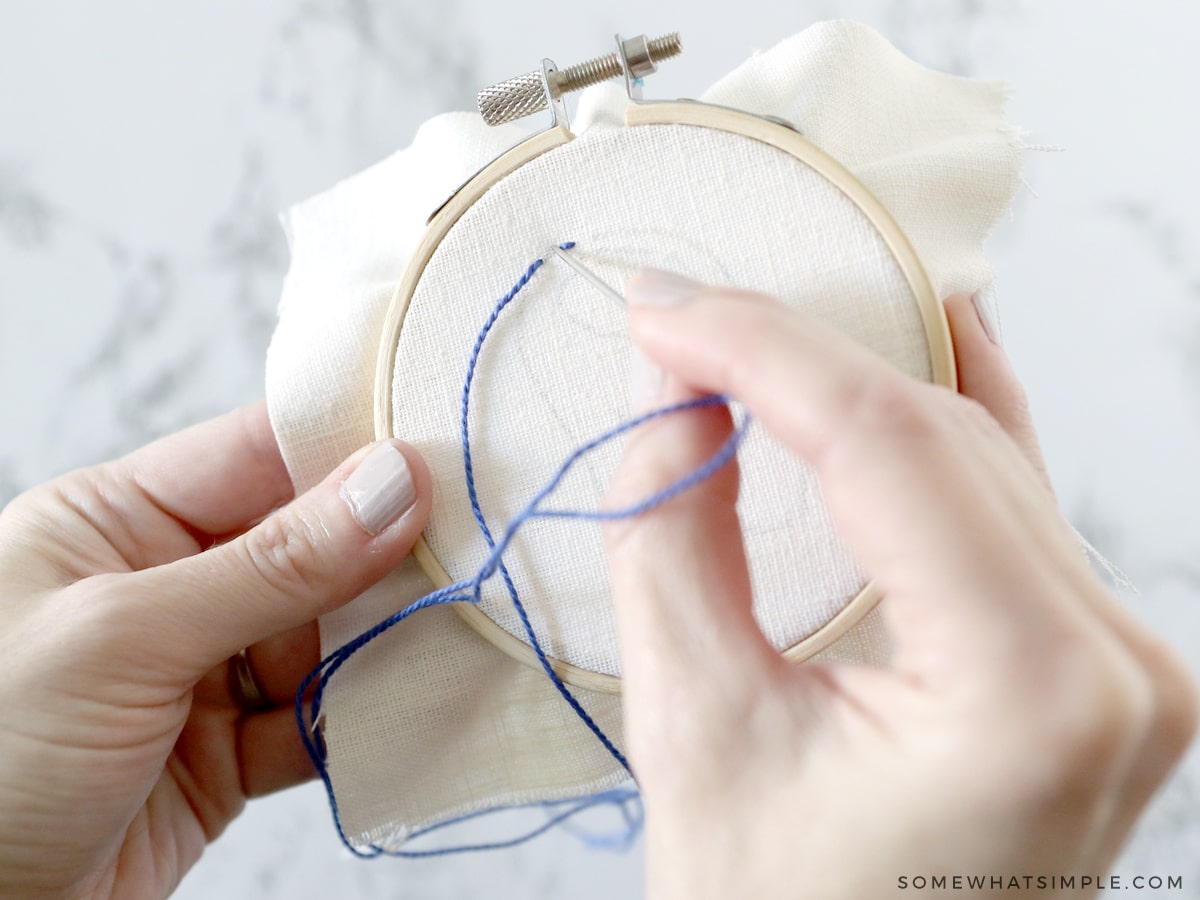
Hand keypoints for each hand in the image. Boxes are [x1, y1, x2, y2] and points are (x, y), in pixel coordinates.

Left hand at [0, 404, 430, 898]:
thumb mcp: (123, 640)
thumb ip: (270, 567)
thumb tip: (391, 487)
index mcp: (116, 524)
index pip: (255, 457)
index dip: (348, 449)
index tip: (443, 450)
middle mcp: (166, 588)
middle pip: (308, 546)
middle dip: (385, 552)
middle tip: (475, 544)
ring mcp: (202, 672)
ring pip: (326, 634)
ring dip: (384, 640)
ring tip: (459, 624)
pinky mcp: (229, 752)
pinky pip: (319, 718)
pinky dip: (364, 719)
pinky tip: (406, 706)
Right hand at [604, 275, 1197, 898]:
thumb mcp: (698, 737)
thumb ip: (674, 545)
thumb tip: (674, 404)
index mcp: (1031, 690)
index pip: (886, 444)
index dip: (760, 350)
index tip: (665, 312)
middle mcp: (1112, 660)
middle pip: (942, 433)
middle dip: (797, 353)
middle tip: (683, 320)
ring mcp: (1119, 656)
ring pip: (983, 449)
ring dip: (860, 377)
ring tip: (753, 331)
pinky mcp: (1090, 656)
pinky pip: (1017, 493)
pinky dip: (952, 412)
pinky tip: (928, 332)